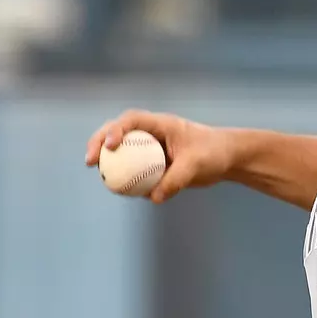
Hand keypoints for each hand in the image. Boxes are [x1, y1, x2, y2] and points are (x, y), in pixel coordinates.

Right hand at [85, 109, 233, 202]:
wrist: (226, 159)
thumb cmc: (214, 153)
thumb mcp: (197, 164)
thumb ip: (176, 179)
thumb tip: (153, 197)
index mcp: (160, 124)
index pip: (132, 120)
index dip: (115, 130)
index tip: (109, 146)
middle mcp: (151, 133)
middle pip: (116, 132)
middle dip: (97, 143)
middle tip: (89, 162)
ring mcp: (149, 148)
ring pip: (121, 152)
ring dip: (107, 163)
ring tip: (101, 178)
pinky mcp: (152, 164)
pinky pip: (133, 170)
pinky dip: (124, 179)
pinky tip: (122, 192)